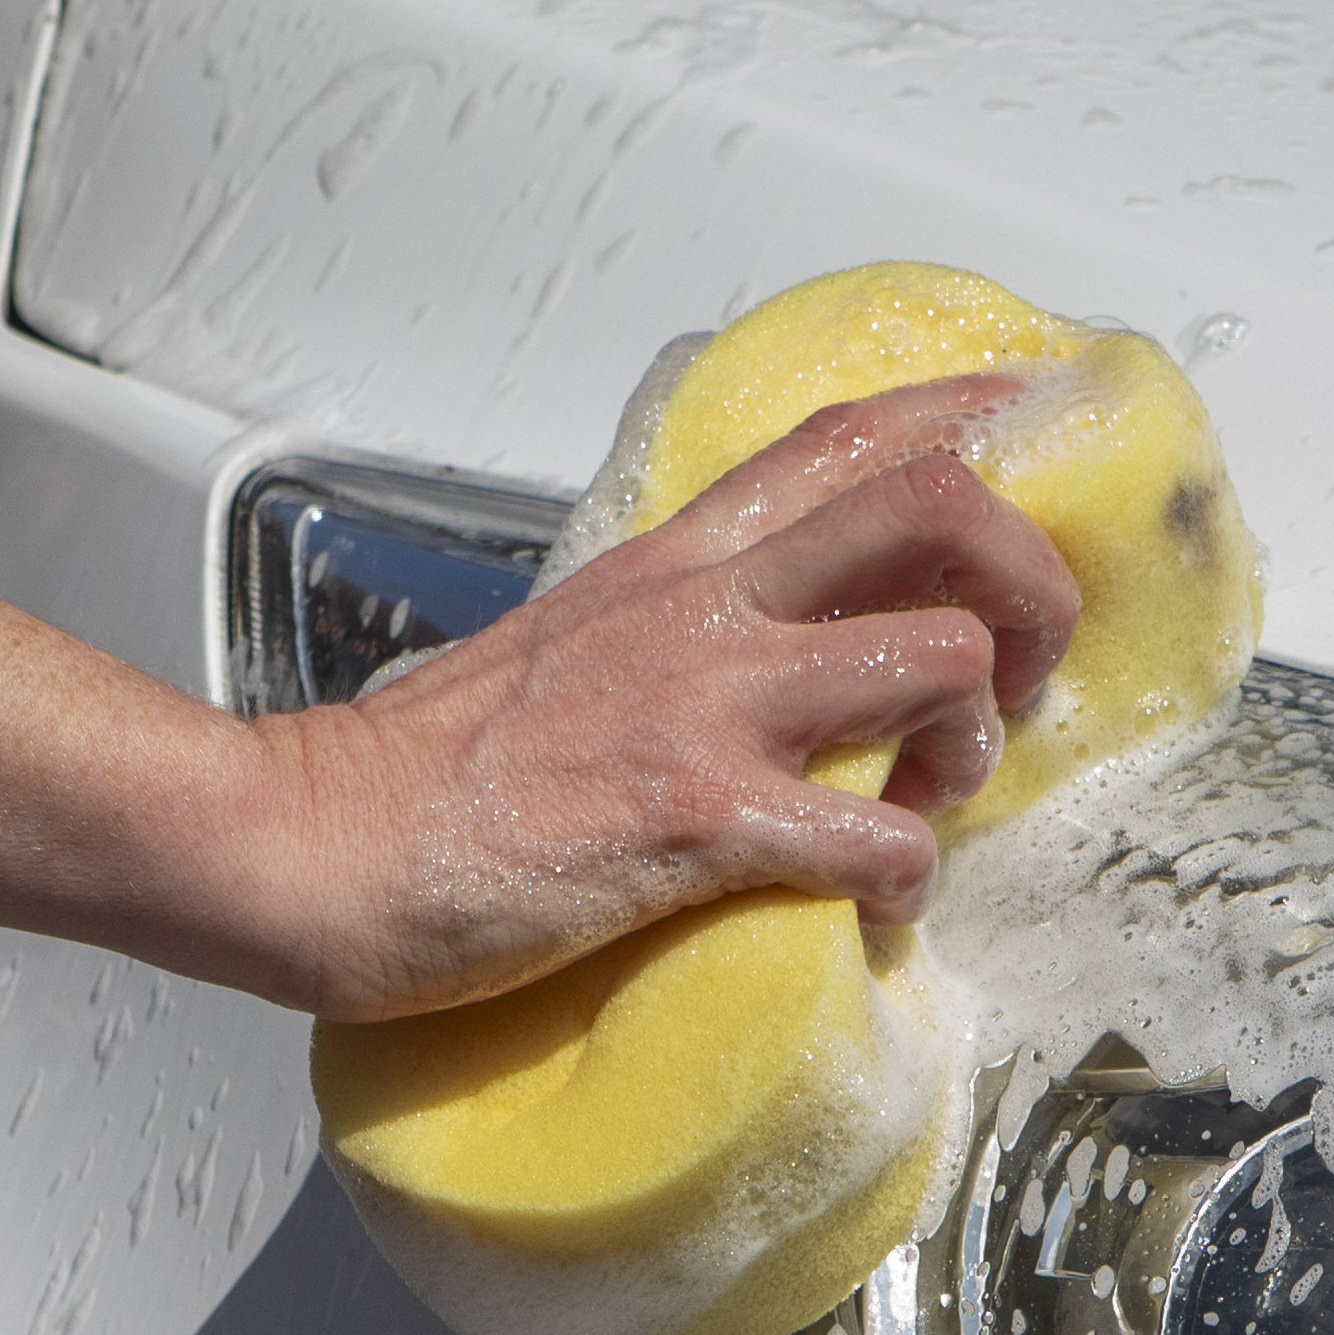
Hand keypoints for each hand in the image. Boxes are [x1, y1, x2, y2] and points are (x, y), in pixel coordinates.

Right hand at [234, 378, 1082, 1020]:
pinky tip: (872, 913)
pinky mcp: (691, 817)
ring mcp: (701, 704)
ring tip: (925, 803)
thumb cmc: (412, 777)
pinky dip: (907, 885)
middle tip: (1017, 680)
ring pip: (938, 657)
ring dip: (973, 741)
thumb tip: (723, 669)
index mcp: (664, 568)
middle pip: (935, 507)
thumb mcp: (552, 654)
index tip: (1031, 430)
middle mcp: (700, 610)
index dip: (958, 421)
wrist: (302, 846)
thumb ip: (650, 639)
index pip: (837, 443)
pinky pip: (875, 838)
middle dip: (1027, 586)